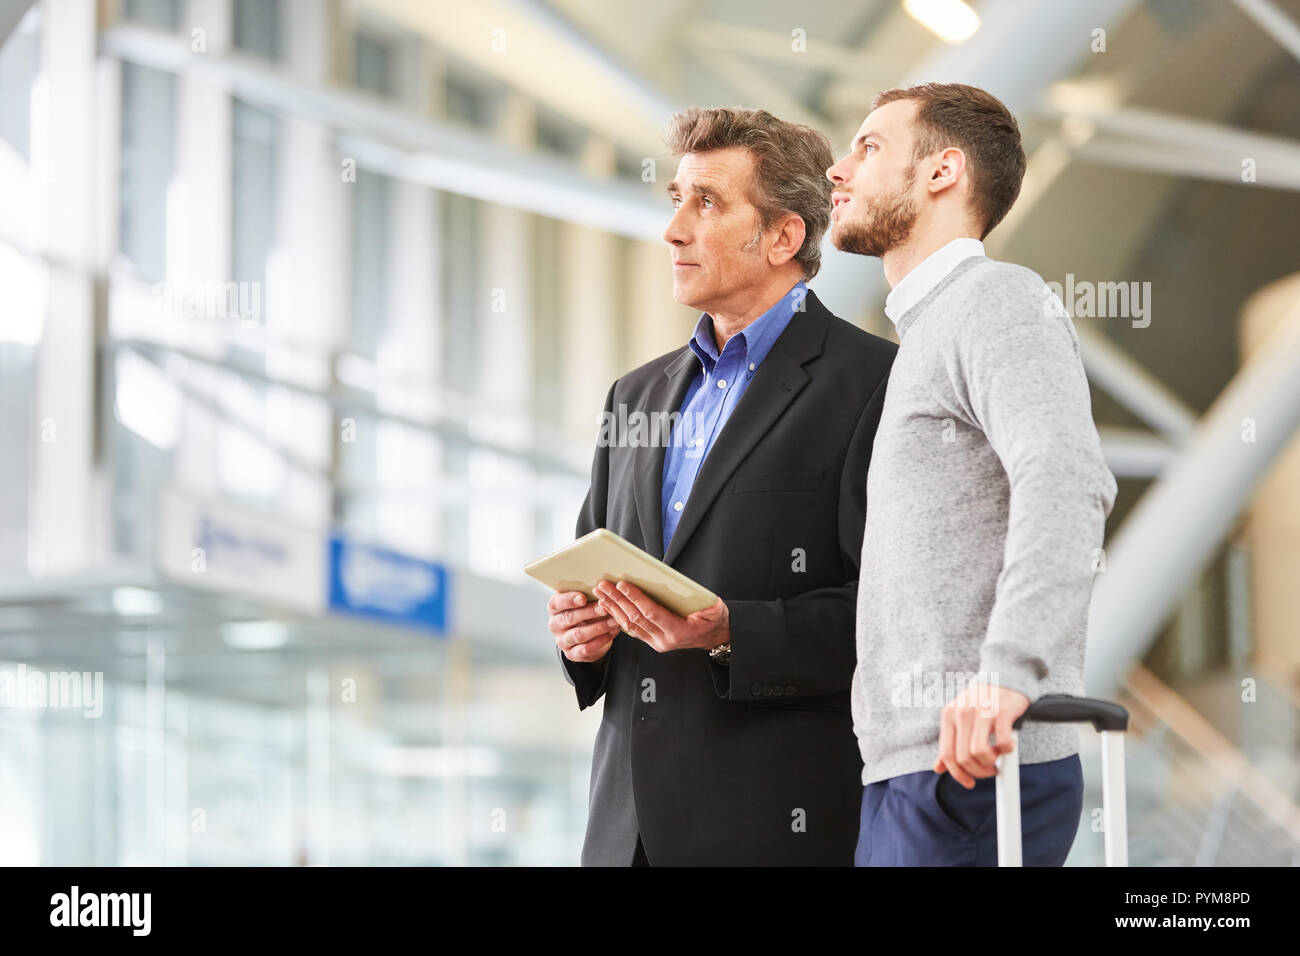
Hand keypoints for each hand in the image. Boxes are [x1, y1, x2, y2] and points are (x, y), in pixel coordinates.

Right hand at [549, 590, 619, 662]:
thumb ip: (587, 594)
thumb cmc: (584, 610)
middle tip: (605, 608)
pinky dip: (601, 640)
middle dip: (589, 612)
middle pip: (569, 618)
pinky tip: (613, 632)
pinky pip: (586, 649)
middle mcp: (555, 625)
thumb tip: (602, 586)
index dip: (568, 600)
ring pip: (579, 634)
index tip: (583, 598)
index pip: (556, 603)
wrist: (585, 634)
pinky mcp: (572, 654)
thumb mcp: (582, 601)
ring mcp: (562, 641)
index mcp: (554, 608)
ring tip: (614, 621)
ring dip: (599, 627)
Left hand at [592, 580, 728, 653]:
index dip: (635, 598)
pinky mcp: (652, 641)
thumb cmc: (714, 618)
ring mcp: (657, 643)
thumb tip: (672, 581)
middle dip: (617, 600)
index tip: (622, 584)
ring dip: (613, 608)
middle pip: (635, 618)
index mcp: (679, 631)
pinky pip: (631, 629)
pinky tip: (609, 606)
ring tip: (600, 593)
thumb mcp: (712, 606)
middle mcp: (665, 640)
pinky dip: (618, 616)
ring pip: (629, 626)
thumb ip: (694, 596)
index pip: (651, 612)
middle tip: (603, 585)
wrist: (717, 637)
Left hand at [933, 683, 1029, 788]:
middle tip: (989, 770)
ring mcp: (982, 712)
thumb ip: (950, 742)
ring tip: (997, 757)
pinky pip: (1003, 743)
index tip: (969, 783)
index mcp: (949, 715)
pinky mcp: (1003, 712)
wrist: (1005, 675)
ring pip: (980, 753)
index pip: (946, 754)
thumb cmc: (982, 701)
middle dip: (978, 771)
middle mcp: (963, 713)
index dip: (957, 774)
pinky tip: (1008, 745)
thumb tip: (938, 768)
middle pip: (963, 758)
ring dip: (991, 763)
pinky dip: (1007, 751)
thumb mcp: (959, 718)